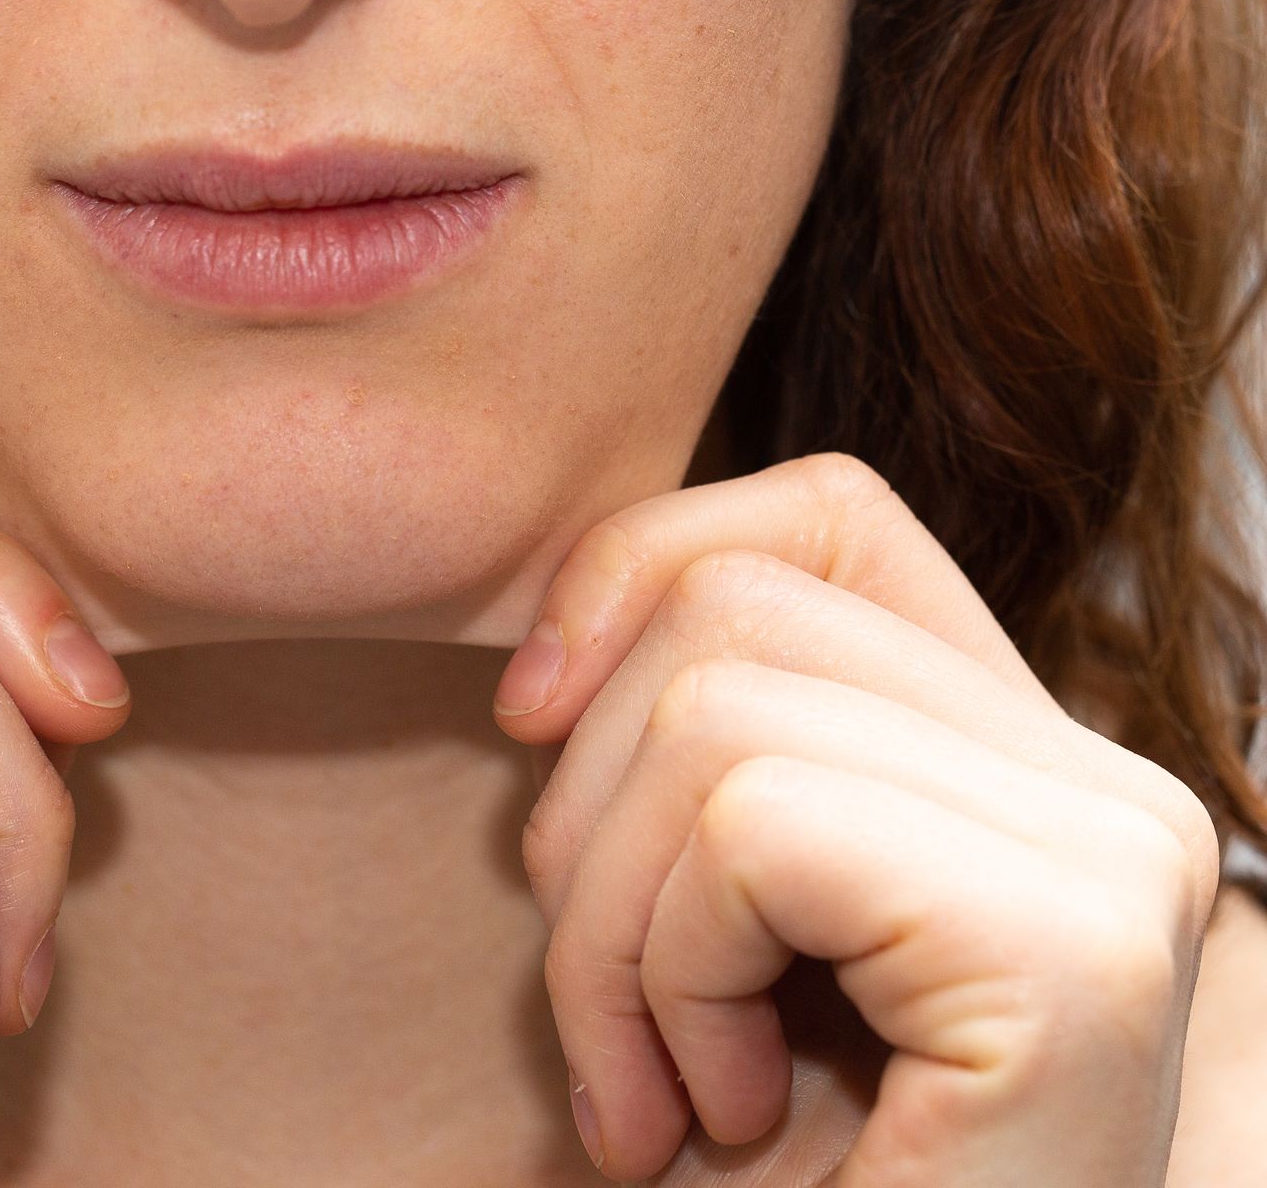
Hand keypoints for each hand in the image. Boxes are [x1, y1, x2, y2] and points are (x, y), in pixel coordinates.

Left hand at [493, 451, 1222, 1186]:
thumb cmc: (783, 1177)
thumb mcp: (697, 927)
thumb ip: (679, 758)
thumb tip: (540, 664)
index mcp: (1023, 759)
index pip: (823, 513)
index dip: (643, 565)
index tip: (526, 716)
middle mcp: (1103, 785)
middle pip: (734, 607)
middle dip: (587, 818)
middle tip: (619, 1018)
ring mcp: (1107, 855)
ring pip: (713, 712)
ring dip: (613, 932)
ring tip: (671, 1086)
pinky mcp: (1068, 943)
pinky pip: (750, 829)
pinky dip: (667, 980)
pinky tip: (728, 1117)